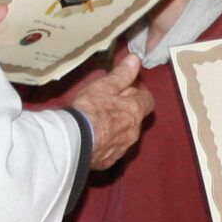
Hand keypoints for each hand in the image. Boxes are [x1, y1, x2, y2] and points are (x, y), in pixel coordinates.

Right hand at [67, 53, 151, 169]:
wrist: (74, 142)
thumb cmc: (90, 110)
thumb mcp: (104, 86)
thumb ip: (122, 74)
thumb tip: (136, 60)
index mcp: (135, 112)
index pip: (148, 100)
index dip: (139, 93)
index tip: (127, 88)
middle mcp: (133, 132)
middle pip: (136, 118)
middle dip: (126, 110)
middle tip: (108, 103)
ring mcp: (122, 149)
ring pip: (125, 135)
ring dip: (117, 128)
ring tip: (98, 122)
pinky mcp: (109, 161)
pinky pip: (112, 149)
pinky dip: (107, 143)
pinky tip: (93, 139)